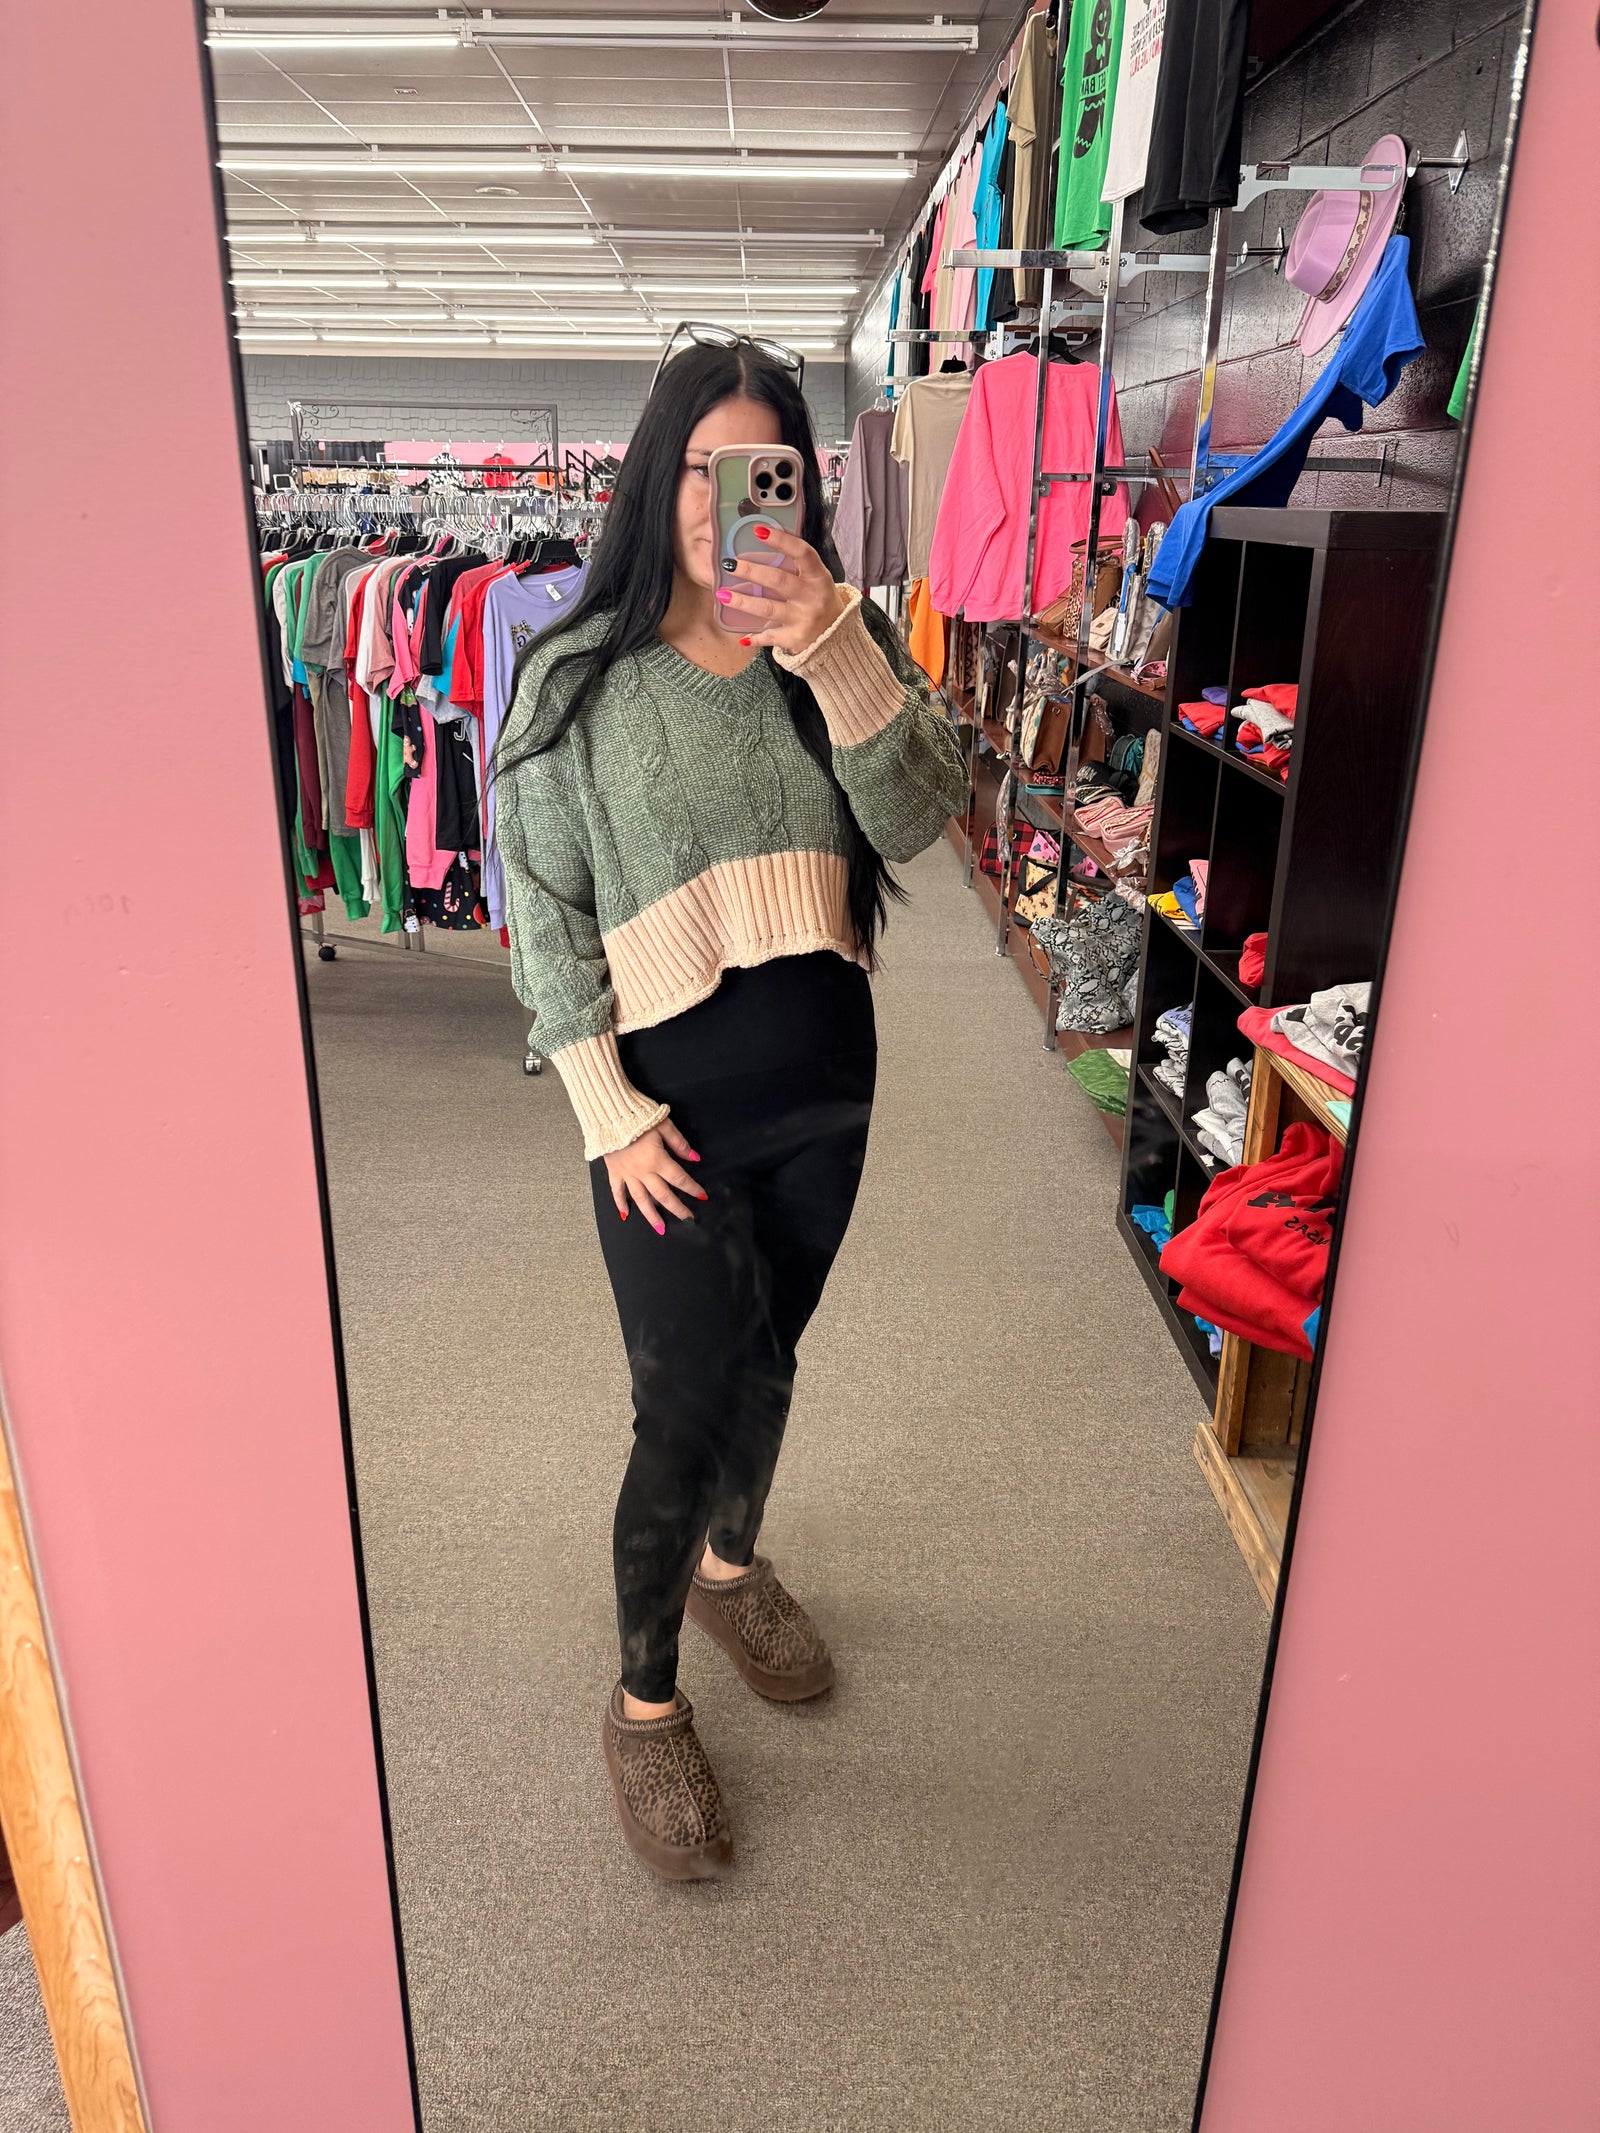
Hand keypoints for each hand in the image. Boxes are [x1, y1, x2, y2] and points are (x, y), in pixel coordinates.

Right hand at [603, 1118, 706, 1235]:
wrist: (609, 1113)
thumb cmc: (637, 1116)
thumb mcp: (664, 1124)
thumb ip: (679, 1143)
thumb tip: (694, 1157)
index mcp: (657, 1160)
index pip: (679, 1178)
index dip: (692, 1188)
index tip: (702, 1195)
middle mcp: (643, 1171)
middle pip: (662, 1195)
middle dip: (677, 1208)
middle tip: (687, 1218)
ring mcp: (627, 1174)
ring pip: (641, 1199)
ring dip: (651, 1215)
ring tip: (660, 1228)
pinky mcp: (614, 1171)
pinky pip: (617, 1191)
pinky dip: (620, 1203)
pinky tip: (625, 1215)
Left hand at [714, 525, 850, 655]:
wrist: (837, 636)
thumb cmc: (819, 599)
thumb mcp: (816, 579)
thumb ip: (796, 564)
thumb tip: (762, 540)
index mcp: (818, 576)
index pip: (802, 553)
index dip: (781, 540)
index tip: (758, 531)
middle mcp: (812, 596)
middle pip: (778, 580)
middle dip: (750, 571)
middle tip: (729, 564)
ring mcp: (804, 619)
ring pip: (767, 608)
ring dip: (742, 601)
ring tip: (722, 595)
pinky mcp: (795, 638)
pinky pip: (769, 636)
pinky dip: (754, 637)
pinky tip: (741, 636)